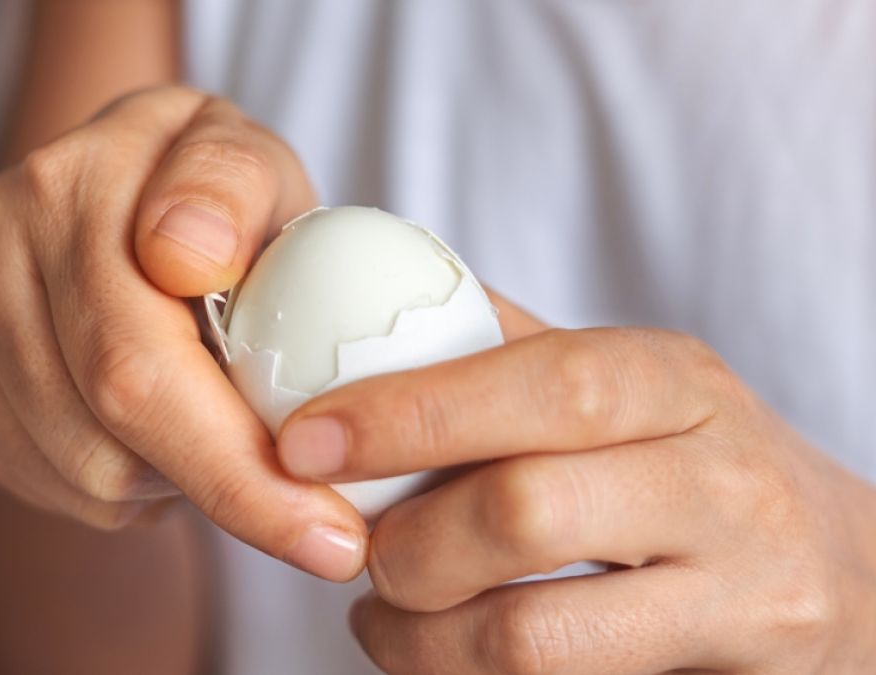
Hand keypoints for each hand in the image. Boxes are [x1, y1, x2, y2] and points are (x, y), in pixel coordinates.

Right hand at [0, 86, 368, 580]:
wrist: (108, 189)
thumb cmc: (205, 193)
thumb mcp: (249, 159)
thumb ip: (232, 186)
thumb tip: (188, 257)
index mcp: (62, 192)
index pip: (137, 368)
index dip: (237, 471)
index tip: (330, 539)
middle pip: (106, 442)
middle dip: (222, 486)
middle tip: (302, 498)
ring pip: (82, 479)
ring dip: (174, 478)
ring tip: (209, 414)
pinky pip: (53, 488)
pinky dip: (126, 483)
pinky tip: (150, 423)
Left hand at [276, 294, 875, 672]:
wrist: (851, 573)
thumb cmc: (694, 468)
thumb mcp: (631, 391)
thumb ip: (514, 353)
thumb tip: (375, 311)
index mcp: (673, 382)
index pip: (541, 386)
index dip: (408, 414)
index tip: (305, 443)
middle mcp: (720, 480)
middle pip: (523, 510)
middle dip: (407, 543)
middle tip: (357, 550)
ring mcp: (738, 593)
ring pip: (529, 633)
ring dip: (418, 635)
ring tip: (383, 616)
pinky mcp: (726, 670)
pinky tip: (437, 655)